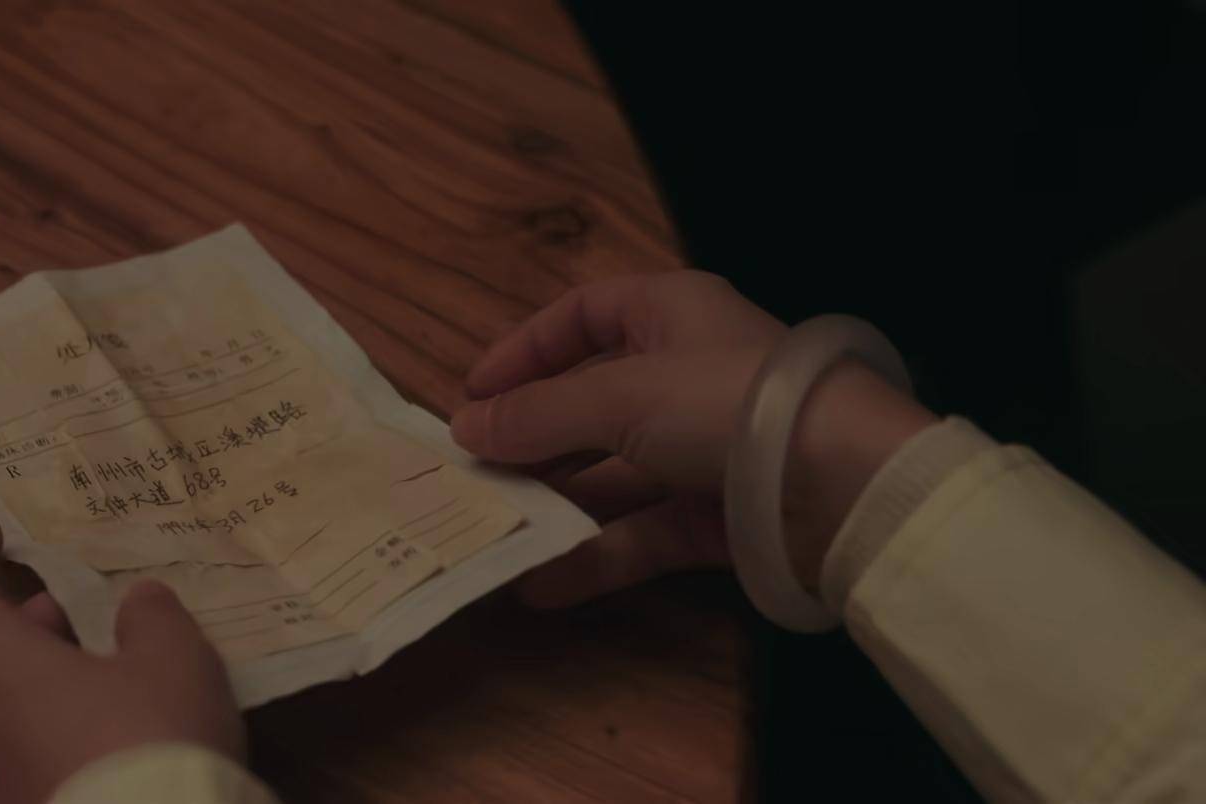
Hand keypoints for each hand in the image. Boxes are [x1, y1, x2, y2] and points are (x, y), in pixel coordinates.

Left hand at [0, 511, 242, 802]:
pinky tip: (88, 740)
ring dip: (24, 679)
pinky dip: (31, 731)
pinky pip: (0, 758)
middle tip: (62, 608)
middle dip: (13, 619)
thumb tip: (140, 602)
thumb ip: (152, 618)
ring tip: (88, 676)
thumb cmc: (150, 741)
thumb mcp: (174, 660)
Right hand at [451, 272, 934, 607]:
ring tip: (494, 529)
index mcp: (670, 314)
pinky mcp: (716, 516)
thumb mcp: (618, 396)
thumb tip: (464, 429)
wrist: (845, 483)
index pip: (583, 316)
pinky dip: (592, 555)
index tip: (472, 396)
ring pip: (611, 472)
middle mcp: (685, 375)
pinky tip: (540, 581)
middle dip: (529, 439)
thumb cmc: (725, 403)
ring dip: (554, 501)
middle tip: (472, 474)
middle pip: (589, 402)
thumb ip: (536, 416)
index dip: (524, 351)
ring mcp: (702, 449)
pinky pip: (640, 532)